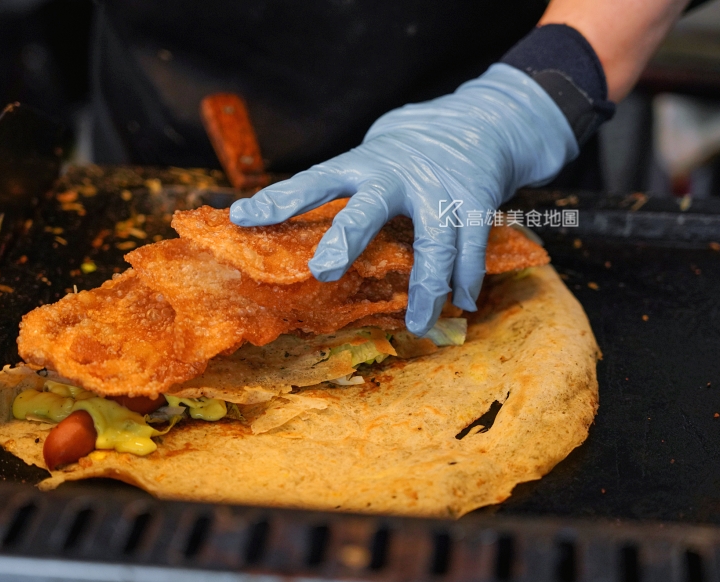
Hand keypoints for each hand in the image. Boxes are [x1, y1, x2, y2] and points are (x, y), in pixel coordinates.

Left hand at [230, 64, 577, 334]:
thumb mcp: (372, 161)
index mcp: (362, 164)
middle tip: (321, 271)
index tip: (240, 217)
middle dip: (344, 240)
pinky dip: (466, 278)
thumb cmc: (408, 152)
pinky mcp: (476, 199)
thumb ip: (343, 193)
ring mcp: (439, 187)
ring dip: (427, 285)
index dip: (278, 200)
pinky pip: (471, 246)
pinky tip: (462, 303)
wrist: (479, 120)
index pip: (313, 181)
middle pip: (367, 208)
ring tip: (418, 324)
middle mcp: (396, 175)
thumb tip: (289, 228)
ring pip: (434, 241)